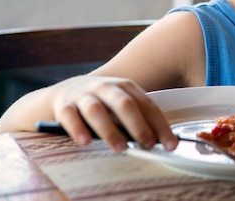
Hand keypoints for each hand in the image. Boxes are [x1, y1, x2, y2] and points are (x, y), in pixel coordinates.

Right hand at [49, 76, 177, 151]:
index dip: (160, 125)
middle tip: (148, 145)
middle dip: (139, 126)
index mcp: (125, 86)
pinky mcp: (63, 106)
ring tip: (120, 147)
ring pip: (97, 110)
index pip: (147, 106)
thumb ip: (138, 119)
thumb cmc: (102, 102)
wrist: (64, 91)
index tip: (170, 144)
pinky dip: (77, 128)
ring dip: (110, 130)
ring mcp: (83, 95)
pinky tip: (85, 141)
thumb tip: (160, 142)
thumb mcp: (121, 104)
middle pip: (125, 104)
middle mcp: (105, 88)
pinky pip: (70, 117)